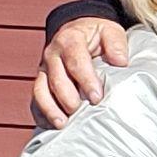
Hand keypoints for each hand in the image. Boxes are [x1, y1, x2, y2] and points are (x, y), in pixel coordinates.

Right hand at [32, 8, 129, 134]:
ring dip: (50, 108)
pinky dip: (41, 113)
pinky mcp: (41, 82)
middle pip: (56, 79)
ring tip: (62, 124)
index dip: (86, 80)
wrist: (77, 31)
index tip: (97, 97)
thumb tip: (121, 62)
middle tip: (81, 112)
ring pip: (40, 90)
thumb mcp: (110, 31)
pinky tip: (51, 126)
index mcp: (70, 40)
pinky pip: (35, 99)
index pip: (76, 61)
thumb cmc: (96, 35)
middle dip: (68, 98)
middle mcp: (52, 55)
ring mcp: (44, 70)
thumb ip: (116, 44)